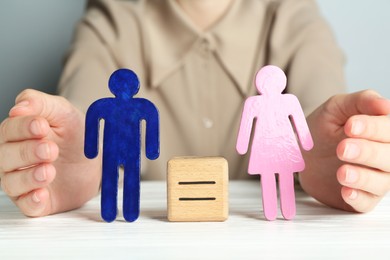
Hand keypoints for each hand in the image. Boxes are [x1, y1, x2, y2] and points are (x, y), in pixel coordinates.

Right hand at [0, 89, 100, 216]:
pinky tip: (42, 194)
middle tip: (50, 149)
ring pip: (12, 182)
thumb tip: (18, 107)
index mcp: (17, 134)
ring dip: (29, 177)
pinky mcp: (38, 201)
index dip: (23, 128)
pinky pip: (27, 206)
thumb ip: (42, 104)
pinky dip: (32, 201)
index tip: (41, 126)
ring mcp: (24, 181)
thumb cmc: (74, 134)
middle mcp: (14, 158)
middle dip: (27, 152)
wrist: (94, 159)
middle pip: (5, 156)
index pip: (9, 130)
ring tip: (49, 170)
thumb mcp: (64, 113)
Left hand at [299, 90, 389, 211]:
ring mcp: (374, 178)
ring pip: (382, 182)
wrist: (302, 152)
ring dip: (363, 178)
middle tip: (342, 148)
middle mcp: (384, 156)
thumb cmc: (324, 128)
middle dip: (367, 152)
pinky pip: (366, 203)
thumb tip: (385, 105)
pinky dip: (358, 198)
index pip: (389, 130)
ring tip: (342, 172)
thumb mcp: (336, 108)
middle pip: (389, 157)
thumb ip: (360, 102)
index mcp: (383, 131)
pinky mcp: (360, 197)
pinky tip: (346, 192)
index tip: (350, 126)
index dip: (373, 128)